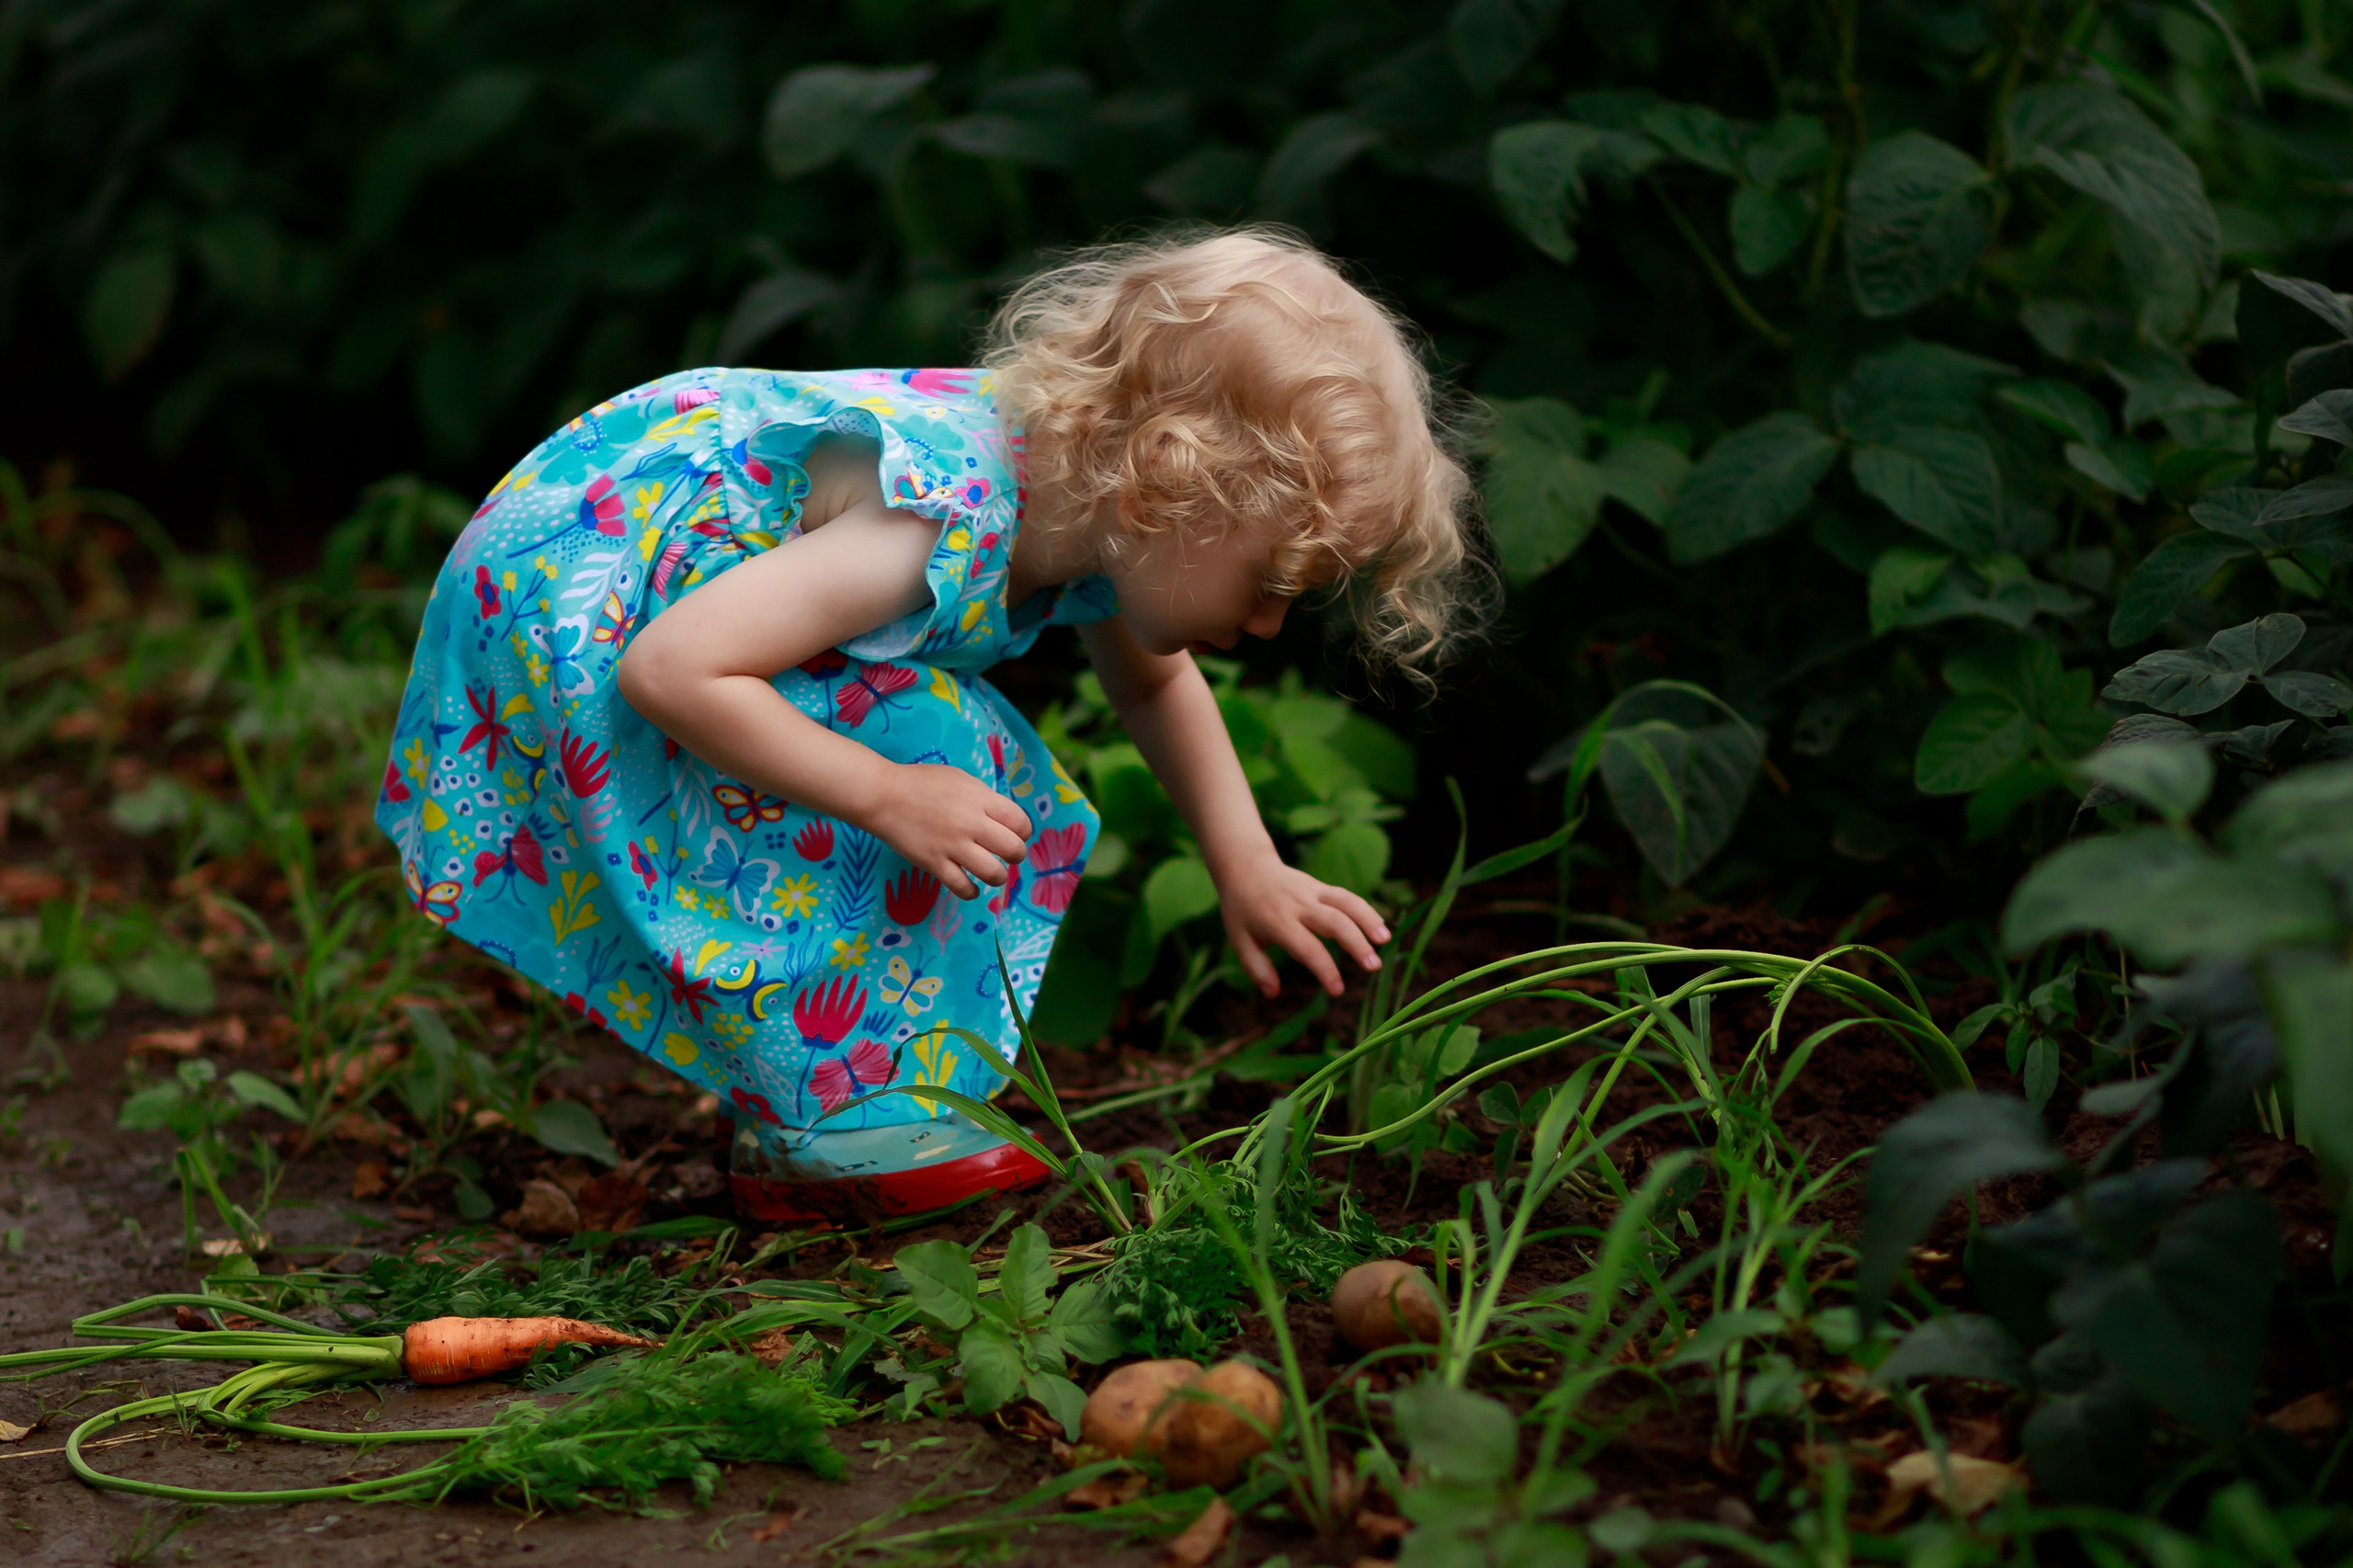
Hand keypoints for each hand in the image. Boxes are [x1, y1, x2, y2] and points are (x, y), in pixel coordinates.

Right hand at [862, 763, 1031, 898]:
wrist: (883, 795)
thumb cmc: (921, 782)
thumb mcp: (960, 778)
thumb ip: (983, 797)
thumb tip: (1001, 818)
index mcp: (980, 799)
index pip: (1020, 822)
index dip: (1023, 831)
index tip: (1016, 834)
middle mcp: (971, 824)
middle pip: (1013, 849)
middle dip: (1016, 855)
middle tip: (1006, 854)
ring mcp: (953, 846)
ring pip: (993, 873)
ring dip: (998, 876)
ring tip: (991, 872)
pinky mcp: (934, 864)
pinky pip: (963, 888)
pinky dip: (972, 892)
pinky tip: (971, 887)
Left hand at [1215, 850, 1390, 997]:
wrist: (1245, 866)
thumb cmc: (1242, 910)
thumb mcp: (1239, 940)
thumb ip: (1257, 968)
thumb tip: (1273, 994)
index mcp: (1278, 922)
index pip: (1307, 948)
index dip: (1325, 969)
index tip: (1337, 990)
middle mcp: (1299, 905)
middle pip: (1334, 922)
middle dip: (1357, 944)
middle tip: (1374, 967)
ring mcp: (1312, 892)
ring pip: (1346, 903)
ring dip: (1369, 920)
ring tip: (1386, 941)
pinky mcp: (1321, 887)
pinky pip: (1347, 896)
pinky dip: (1366, 910)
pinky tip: (1380, 927)